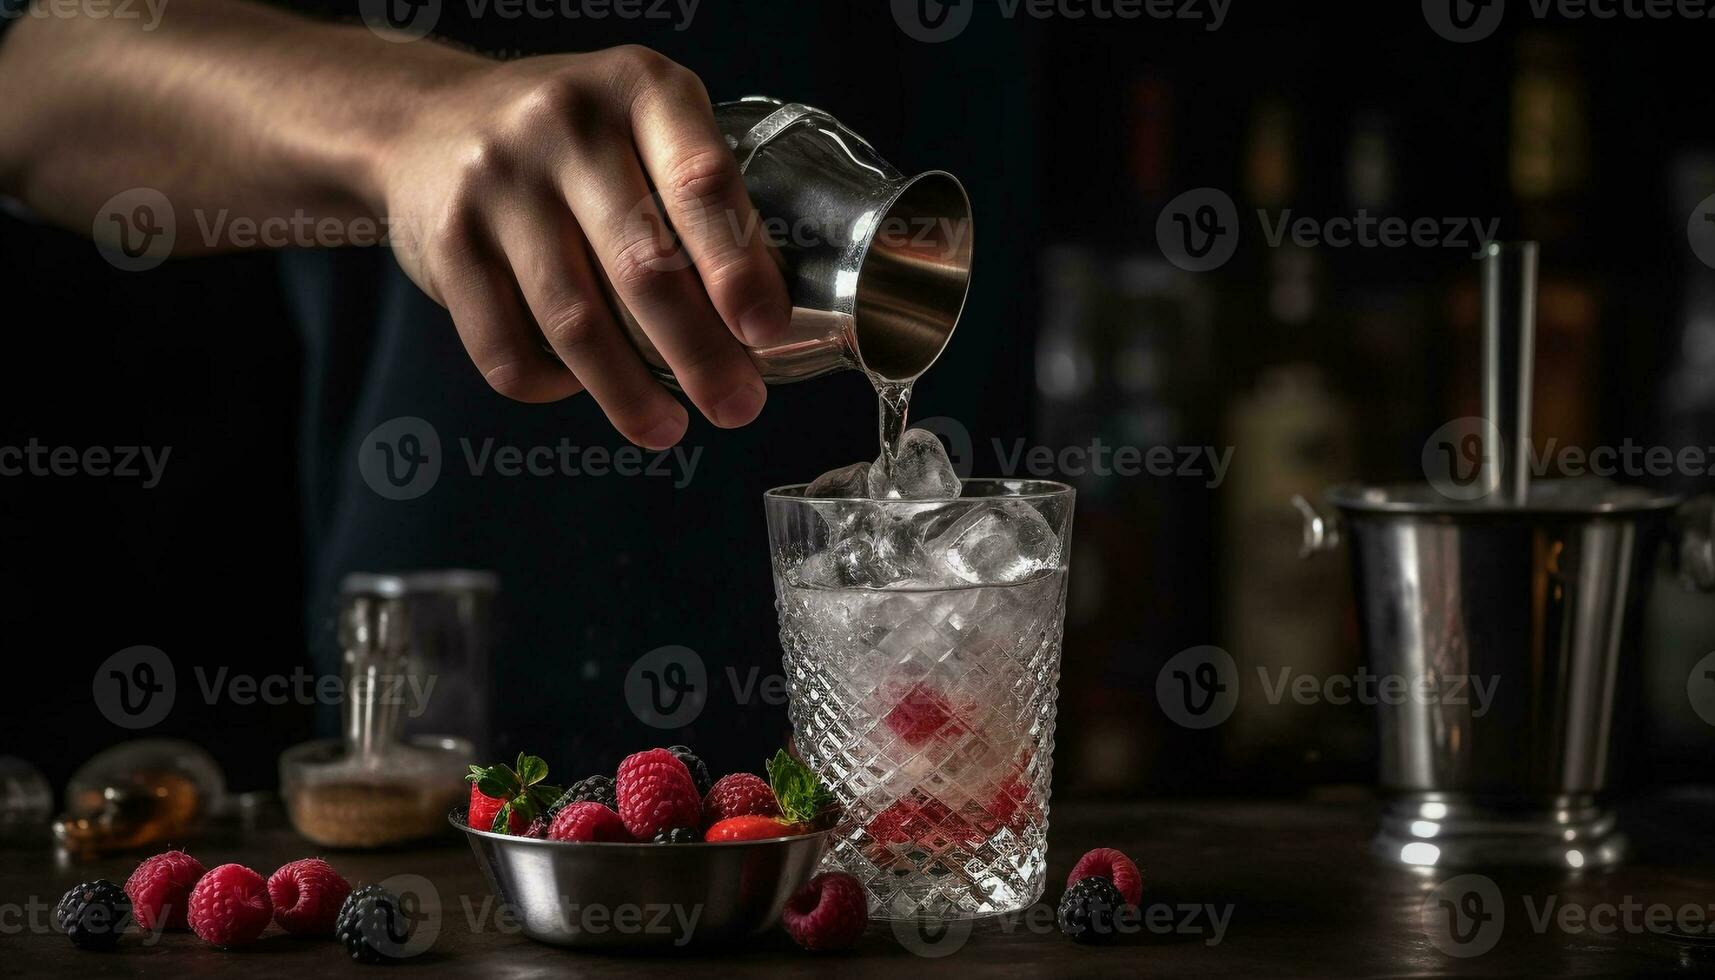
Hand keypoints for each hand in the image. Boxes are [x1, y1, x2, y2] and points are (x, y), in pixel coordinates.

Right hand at [380, 46, 790, 447]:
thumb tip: (759, 322)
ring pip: (575, 322)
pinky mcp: (447, 245)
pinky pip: (506, 348)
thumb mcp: (644, 127)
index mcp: (638, 90)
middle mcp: (563, 127)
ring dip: (629, 392)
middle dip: (700, 353)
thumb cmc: (571, 142)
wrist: (426, 122)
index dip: (739, 267)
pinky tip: (580, 386)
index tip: (765, 331)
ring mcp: (497, 185)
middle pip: (642, 266)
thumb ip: (699, 198)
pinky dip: (551, 385)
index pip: (700, 182)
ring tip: (668, 427)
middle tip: (737, 405)